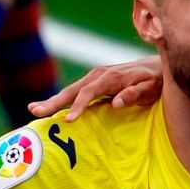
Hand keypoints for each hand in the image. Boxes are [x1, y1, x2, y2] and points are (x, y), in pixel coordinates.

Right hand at [29, 56, 163, 120]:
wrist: (156, 67)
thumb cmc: (155, 81)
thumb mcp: (150, 87)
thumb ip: (135, 94)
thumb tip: (117, 102)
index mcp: (110, 77)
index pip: (89, 92)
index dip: (78, 106)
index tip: (69, 121)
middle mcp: (98, 75)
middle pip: (72, 90)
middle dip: (54, 102)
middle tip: (35, 112)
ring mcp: (94, 78)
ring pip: (70, 90)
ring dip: (52, 101)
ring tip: (33, 110)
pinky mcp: (93, 83)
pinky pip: (75, 92)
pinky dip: (61, 99)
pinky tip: (48, 107)